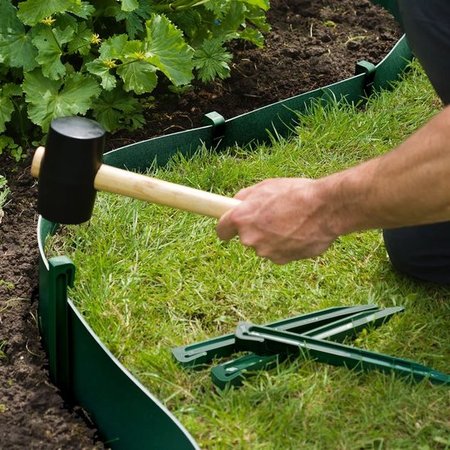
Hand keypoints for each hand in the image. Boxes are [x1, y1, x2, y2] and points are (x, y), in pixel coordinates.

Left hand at [216, 178, 339, 263]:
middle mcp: (250, 238)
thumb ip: (245, 197)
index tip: (230, 228)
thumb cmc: (296, 193)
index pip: (221, 230)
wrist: (326, 208)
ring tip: (292, 221)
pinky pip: (279, 252)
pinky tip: (300, 231)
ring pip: (264, 245)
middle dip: (256, 229)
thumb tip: (235, 203)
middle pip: (246, 237)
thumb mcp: (266, 186)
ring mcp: (266, 252)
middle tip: (274, 215)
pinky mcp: (282, 260)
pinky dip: (287, 245)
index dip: (226, 228)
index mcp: (241, 218)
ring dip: (273, 237)